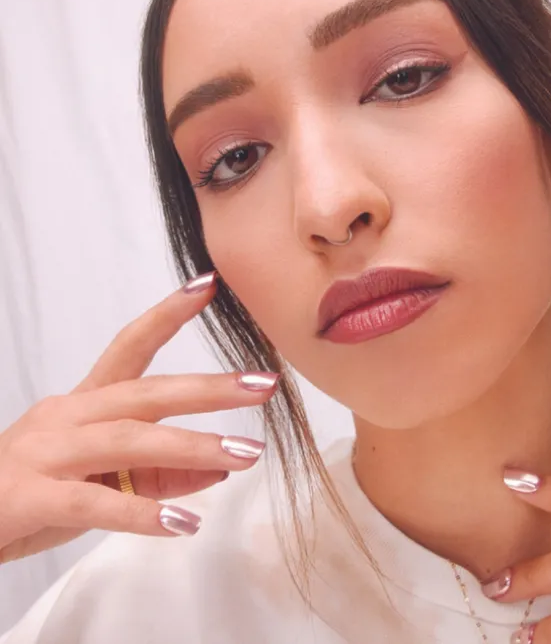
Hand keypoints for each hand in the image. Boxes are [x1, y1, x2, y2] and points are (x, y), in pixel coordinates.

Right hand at [0, 272, 277, 563]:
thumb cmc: (29, 496)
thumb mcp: (101, 479)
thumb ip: (159, 474)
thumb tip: (220, 469)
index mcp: (83, 404)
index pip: (130, 346)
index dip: (169, 314)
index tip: (208, 284)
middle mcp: (67, 415)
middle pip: (146, 392)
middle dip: (209, 388)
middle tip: (264, 384)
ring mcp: (45, 452)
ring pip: (129, 439)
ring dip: (192, 447)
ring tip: (242, 457)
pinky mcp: (29, 495)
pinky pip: (94, 501)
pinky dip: (142, 513)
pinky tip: (182, 523)